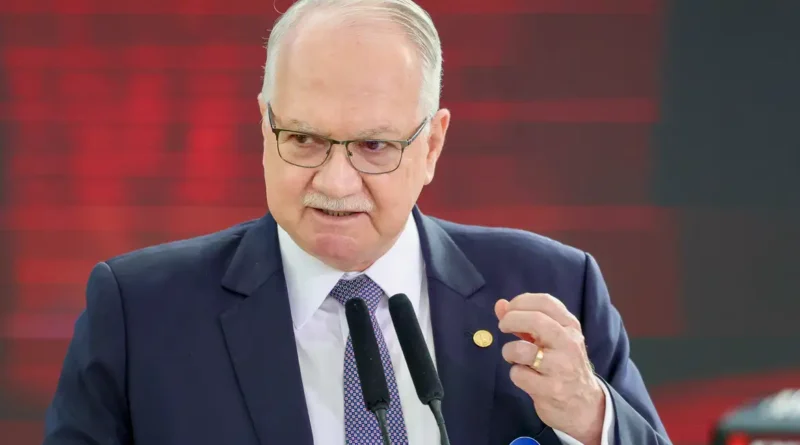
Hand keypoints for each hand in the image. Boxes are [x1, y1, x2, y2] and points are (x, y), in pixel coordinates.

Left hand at [495, 293, 604, 444]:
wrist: (584, 405)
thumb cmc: (562, 365)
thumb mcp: (551, 339)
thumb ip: (525, 320)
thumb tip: (500, 304)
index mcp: (570, 326)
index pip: (546, 302)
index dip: (520, 302)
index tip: (508, 310)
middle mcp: (569, 343)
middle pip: (535, 320)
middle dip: (510, 319)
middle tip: (502, 327)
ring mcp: (561, 367)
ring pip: (521, 350)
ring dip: (509, 351)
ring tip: (514, 357)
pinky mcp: (550, 389)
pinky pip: (519, 375)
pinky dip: (516, 374)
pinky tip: (525, 377)